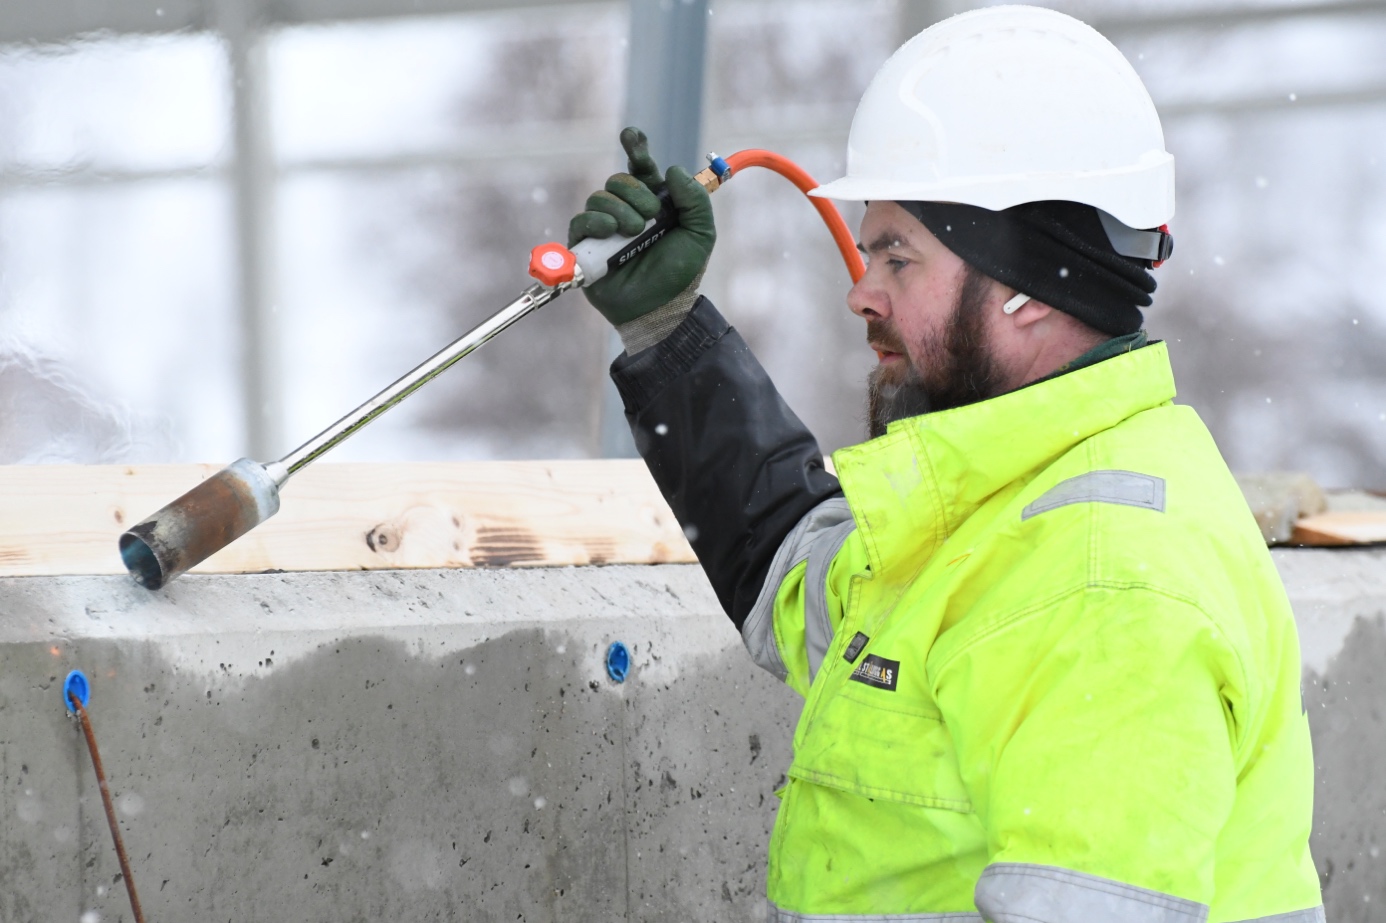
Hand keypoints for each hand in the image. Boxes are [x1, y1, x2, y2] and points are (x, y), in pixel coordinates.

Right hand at [568, 127, 715, 326]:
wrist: (660, 307)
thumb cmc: (680, 274)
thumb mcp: (700, 235)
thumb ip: (695, 200)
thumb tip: (672, 169)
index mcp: (654, 203)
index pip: (641, 168)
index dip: (635, 148)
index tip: (632, 135)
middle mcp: (627, 211)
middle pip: (619, 179)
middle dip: (635, 192)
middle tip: (651, 215)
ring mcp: (605, 227)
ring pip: (600, 196)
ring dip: (620, 209)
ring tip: (634, 231)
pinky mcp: (586, 245)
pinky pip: (582, 219)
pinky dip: (597, 221)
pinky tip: (611, 231)